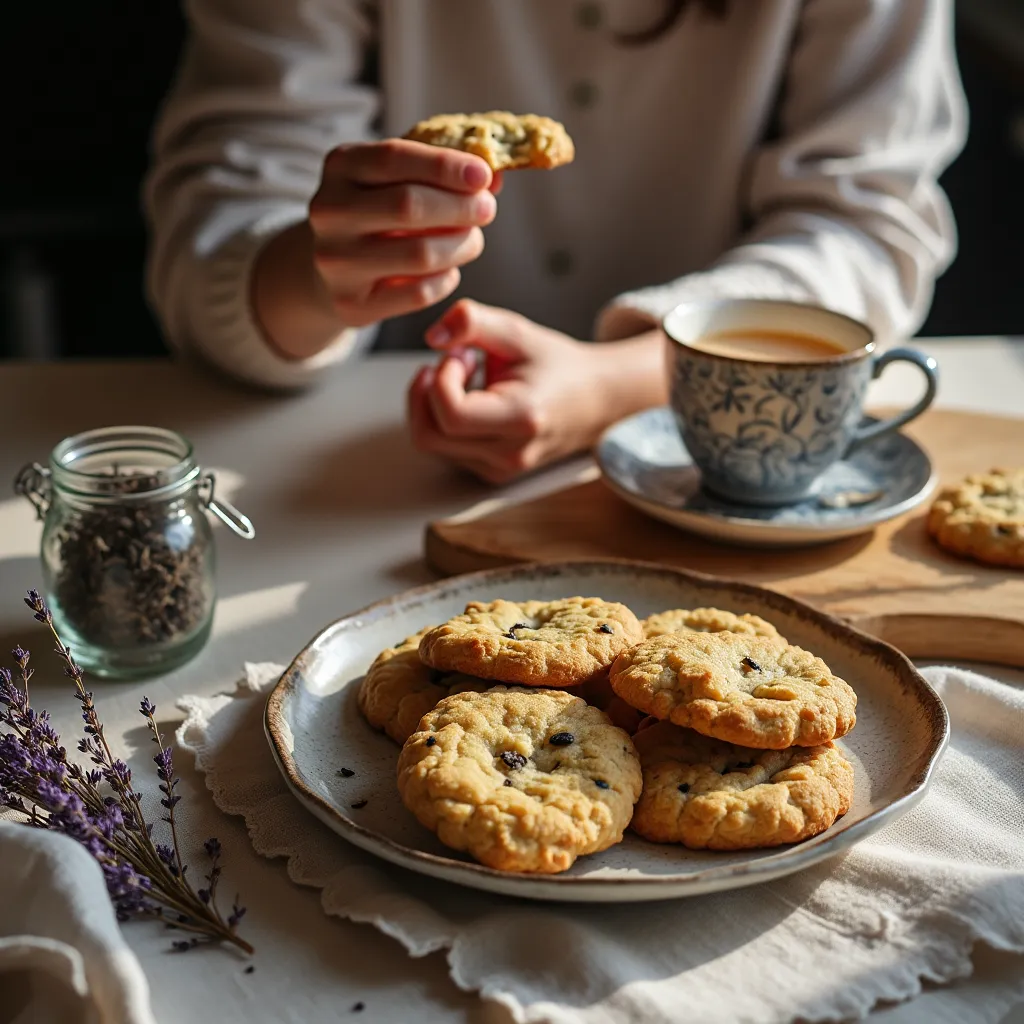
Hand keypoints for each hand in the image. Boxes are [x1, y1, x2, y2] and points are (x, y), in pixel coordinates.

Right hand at [306, 139, 500, 326]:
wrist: (330, 268)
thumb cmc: (378, 212)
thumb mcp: (400, 179)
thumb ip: (442, 172)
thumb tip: (495, 176)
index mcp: (340, 166)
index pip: (394, 158)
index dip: (444, 166)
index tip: (483, 176)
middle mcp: (329, 211)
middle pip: (408, 205)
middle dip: (460, 207)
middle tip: (487, 209)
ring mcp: (336, 261)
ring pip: (419, 254)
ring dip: (460, 245)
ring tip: (472, 240)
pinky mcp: (351, 303)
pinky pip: (418, 293)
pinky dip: (445, 280)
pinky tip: (448, 270)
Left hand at [407, 300, 634, 484]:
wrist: (594, 400)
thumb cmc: (557, 365)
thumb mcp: (518, 331)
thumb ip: (473, 320)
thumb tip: (433, 335)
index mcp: (522, 419)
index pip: (451, 414)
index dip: (442, 378)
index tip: (460, 353)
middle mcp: (510, 455)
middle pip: (429, 435)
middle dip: (428, 392)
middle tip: (455, 361)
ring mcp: (500, 470)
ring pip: (431, 443)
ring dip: (434, 403)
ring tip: (466, 374)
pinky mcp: (491, 473)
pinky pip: (444, 449)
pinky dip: (443, 418)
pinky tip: (470, 395)